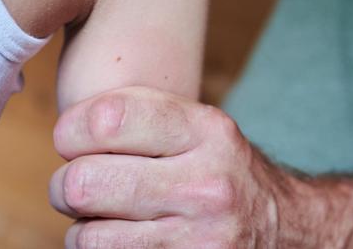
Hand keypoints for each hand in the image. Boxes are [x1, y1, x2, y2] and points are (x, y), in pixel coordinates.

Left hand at [49, 86, 309, 247]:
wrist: (287, 231)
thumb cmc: (220, 172)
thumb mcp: (199, 128)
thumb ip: (140, 116)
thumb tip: (66, 130)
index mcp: (206, 132)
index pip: (107, 119)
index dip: (69, 130)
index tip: (70, 140)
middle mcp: (207, 186)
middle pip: (84, 182)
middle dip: (65, 185)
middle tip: (74, 185)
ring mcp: (200, 240)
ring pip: (87, 236)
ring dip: (81, 229)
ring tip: (100, 218)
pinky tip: (121, 240)